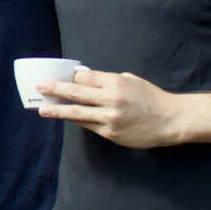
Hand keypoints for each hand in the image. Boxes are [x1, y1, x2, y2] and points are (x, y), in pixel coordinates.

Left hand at [36, 69, 182, 147]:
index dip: (71, 77)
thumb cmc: (151, 98)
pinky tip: (64, 118)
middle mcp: (111, 99)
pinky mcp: (110, 133)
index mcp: (117, 82)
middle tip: (39, 87)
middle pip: (76, 93)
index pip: (85, 77)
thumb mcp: (132, 81)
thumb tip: (85, 78)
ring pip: (77, 113)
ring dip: (57, 110)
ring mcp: (110, 118)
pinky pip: (87, 125)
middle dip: (55, 89)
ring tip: (42, 109)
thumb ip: (109, 79)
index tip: (57, 76)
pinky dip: (75, 120)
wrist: (171, 121)